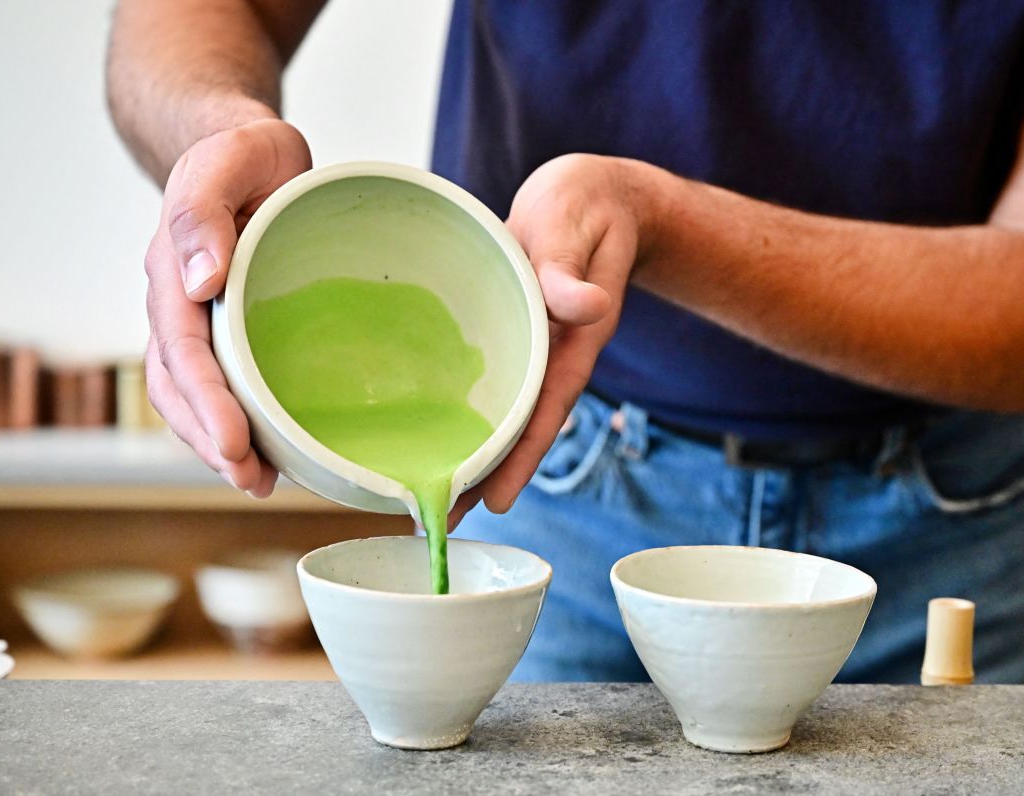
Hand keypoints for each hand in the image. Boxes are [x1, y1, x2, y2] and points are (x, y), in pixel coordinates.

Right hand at [144, 119, 310, 495]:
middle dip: (211, 440)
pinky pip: (225, 386)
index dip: (206, 402)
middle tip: (252, 480)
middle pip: (181, 387)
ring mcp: (201, 322)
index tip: (233, 442)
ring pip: (194, 397)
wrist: (247, 152)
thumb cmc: (244, 154)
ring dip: (220, 445)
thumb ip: (203, 209)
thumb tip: (201, 279)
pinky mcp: (229, 333)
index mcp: (175, 271)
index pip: (182, 349)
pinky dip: (242, 424)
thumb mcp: (233, 156)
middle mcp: (179, 305)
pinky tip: (273, 453)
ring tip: (259, 482)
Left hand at [449, 153, 666, 526]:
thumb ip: (574, 271)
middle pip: (520, 425)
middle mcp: (551, 352)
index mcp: (571, 337)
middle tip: (441, 522)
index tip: (495, 501)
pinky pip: (489, 381)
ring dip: (474, 451)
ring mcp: (531, 346)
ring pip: (503, 411)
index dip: (522, 456)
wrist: (593, 196)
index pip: (546, 407)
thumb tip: (587, 308)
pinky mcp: (510, 332)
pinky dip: (467, 410)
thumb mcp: (577, 227)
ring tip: (430, 496)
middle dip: (487, 474)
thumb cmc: (586, 206)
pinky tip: (434, 428)